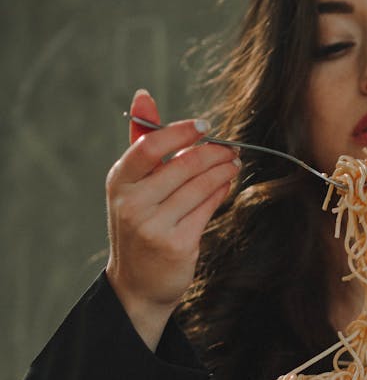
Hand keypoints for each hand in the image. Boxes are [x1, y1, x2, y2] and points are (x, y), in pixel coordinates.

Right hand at [105, 88, 239, 348]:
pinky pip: (207, 208)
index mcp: (119, 181)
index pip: (150, 146)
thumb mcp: (132, 184)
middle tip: (231, 147)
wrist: (137, 284)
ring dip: (223, 170)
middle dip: (213, 153)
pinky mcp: (176, 244)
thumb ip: (141, 140)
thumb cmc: (139, 223)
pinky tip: (228, 183)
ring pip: (200, 186)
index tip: (205, 127)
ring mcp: (153, 226)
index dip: (181, 132)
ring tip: (234, 162)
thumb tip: (143, 95)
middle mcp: (132, 203)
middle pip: (183, 165)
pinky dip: (222, 191)